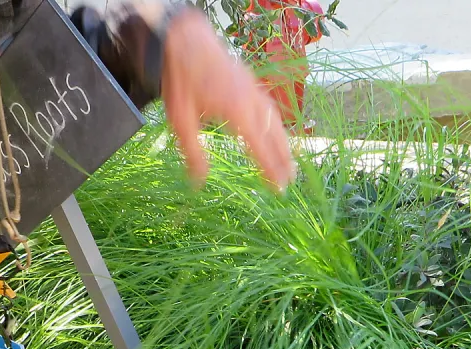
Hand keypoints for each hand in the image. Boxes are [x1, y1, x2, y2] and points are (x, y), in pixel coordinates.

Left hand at [160, 7, 295, 189]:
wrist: (186, 40)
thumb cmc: (181, 80)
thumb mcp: (179, 120)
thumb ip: (192, 152)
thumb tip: (199, 183)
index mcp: (236, 111)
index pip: (259, 147)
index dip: (270, 169)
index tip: (278, 187)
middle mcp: (250, 100)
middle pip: (274, 135)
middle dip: (283, 159)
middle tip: (291, 181)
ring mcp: (252, 89)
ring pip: (275, 120)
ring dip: (284, 143)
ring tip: (289, 162)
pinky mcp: (250, 82)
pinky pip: (270, 107)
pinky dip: (277, 124)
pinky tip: (276, 132)